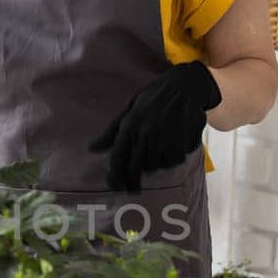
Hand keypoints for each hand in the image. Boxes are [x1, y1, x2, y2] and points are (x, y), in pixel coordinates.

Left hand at [90, 61, 220, 191]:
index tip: (115, 187)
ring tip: (158, 151)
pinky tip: (172, 147)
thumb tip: (92, 149)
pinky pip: (172, 161)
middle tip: (133, 190)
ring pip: (155, 166)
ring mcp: (163, 139)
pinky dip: (171, 158)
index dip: (115, 175)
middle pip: (135, 168)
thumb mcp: (129, 110)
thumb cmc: (153, 98)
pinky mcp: (180, 142)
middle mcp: (144, 134)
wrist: (184, 87)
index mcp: (129, 126)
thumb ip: (111, 132)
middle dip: (133, 181)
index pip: (118, 157)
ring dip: (154, 164)